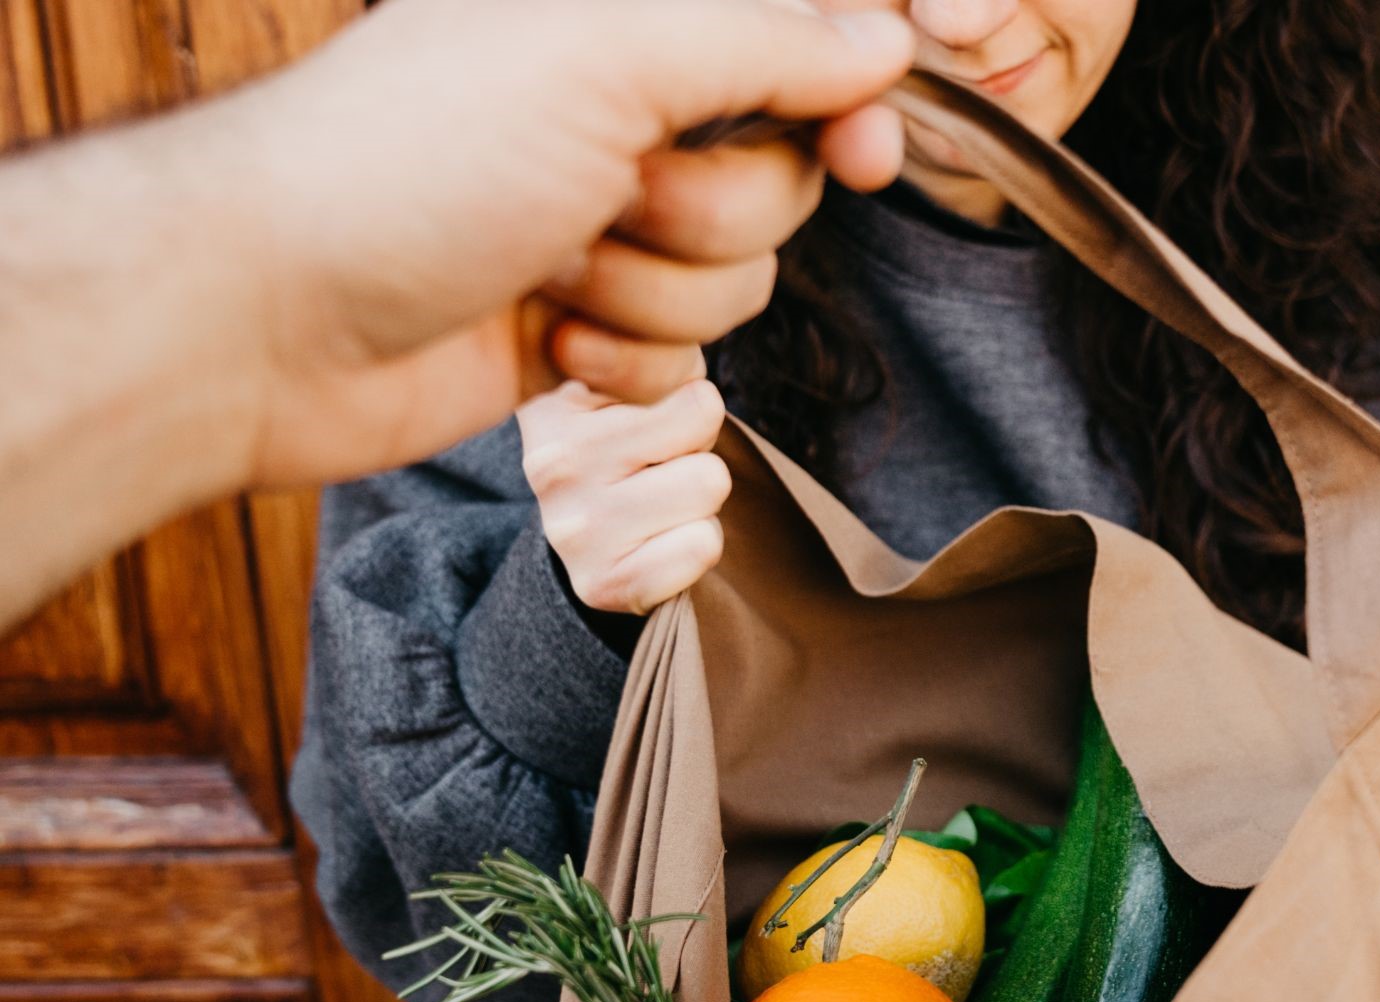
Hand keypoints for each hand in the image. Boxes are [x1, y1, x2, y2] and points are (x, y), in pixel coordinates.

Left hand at [223, 0, 911, 487]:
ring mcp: (597, 226)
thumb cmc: (406, 163)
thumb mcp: (600, 58)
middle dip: (711, 212)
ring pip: (737, 278)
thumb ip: (760, 39)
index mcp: (617, 27)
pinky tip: (544, 338)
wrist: (268, 319)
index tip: (866, 151)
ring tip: (551, 274)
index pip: (791, 50)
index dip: (846, 103)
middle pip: (781, 180)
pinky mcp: (580, 328)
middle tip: (614, 200)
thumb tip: (883, 40)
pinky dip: (625, 361)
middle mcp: (614, 118)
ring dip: (655, 293)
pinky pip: (682, 357)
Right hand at [521, 380, 732, 614]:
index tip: (653, 416)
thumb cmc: (634, 445)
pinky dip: (697, 544)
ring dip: (699, 496)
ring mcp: (571, 527)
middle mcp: (550, 460)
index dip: (690, 399)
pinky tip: (659, 541)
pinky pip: (702, 546)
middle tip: (659, 466)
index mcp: (554, 399)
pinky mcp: (601, 584)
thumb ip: (663, 361)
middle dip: (696, 445)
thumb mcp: (640, 384)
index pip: (674, 371)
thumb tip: (691, 395)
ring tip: (659, 500)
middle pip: (701, 421)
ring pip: (709, 482)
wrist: (598, 543)